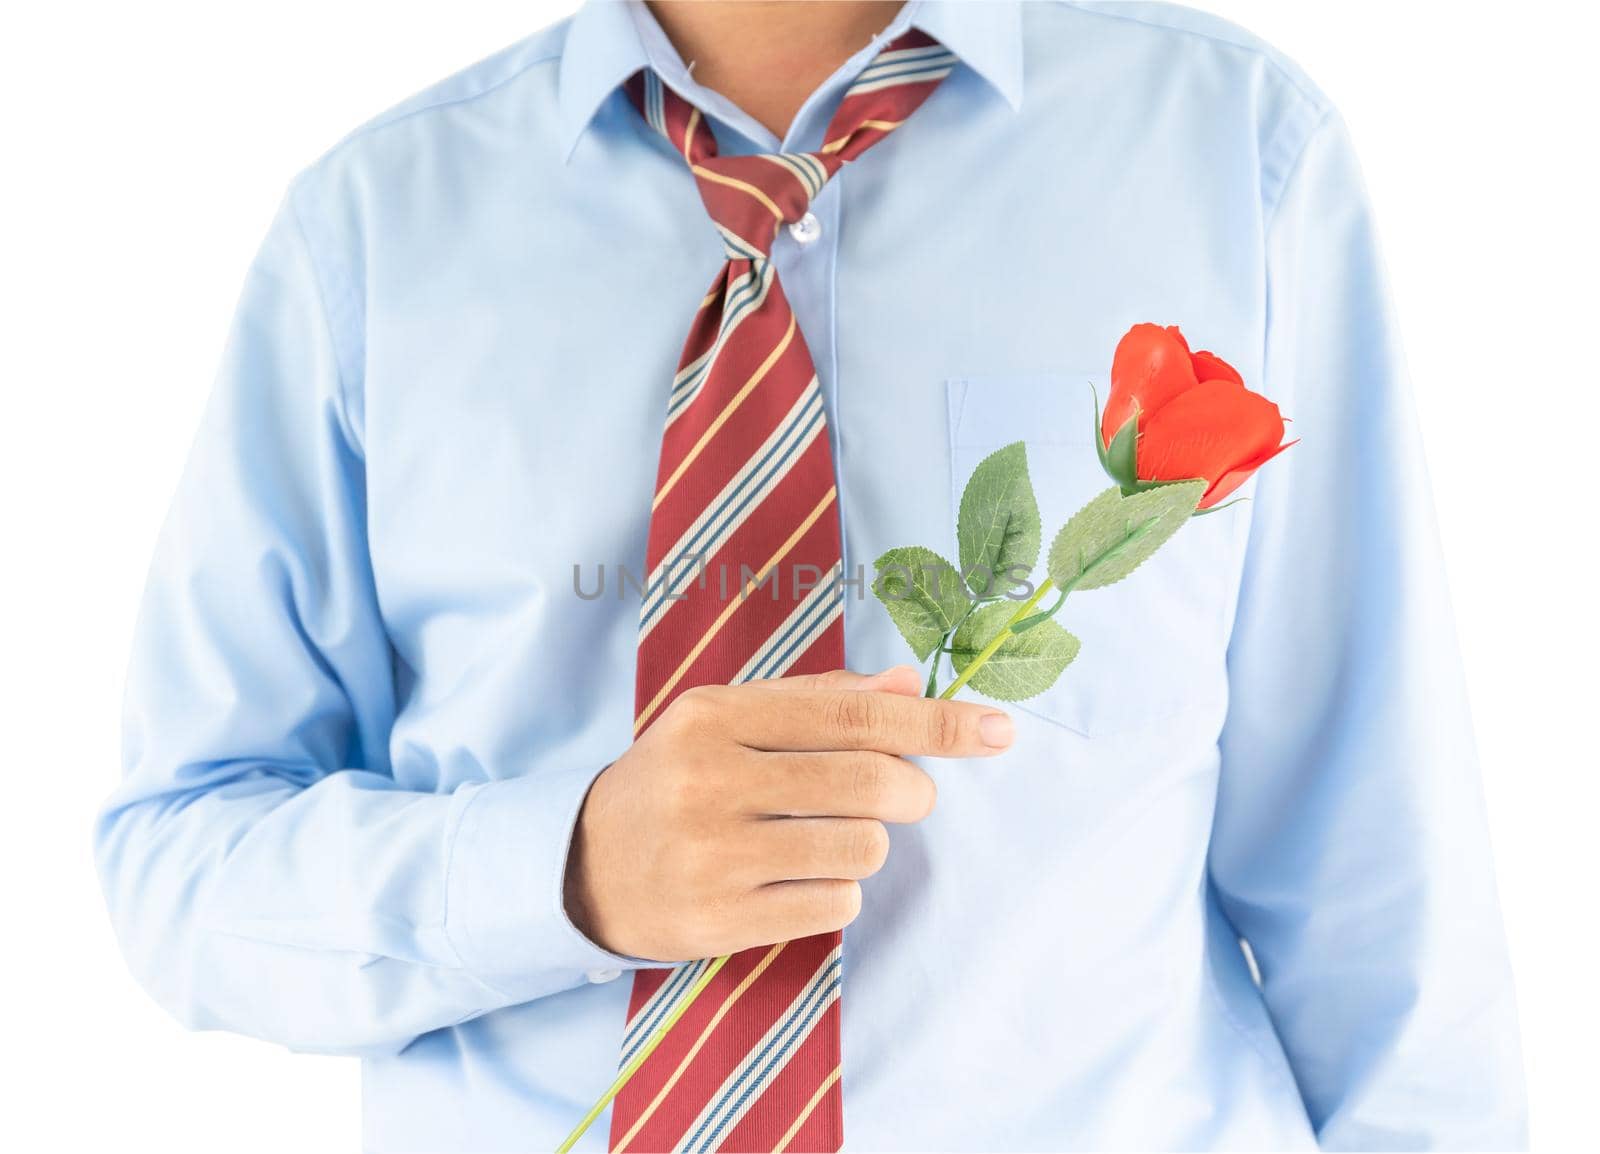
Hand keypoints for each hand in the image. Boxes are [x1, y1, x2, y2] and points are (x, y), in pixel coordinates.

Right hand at [564, 666, 1013, 960]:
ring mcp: (712, 855)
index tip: (997, 731)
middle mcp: (709, 780)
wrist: (582, 866)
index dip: (935, 724)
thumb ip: (817, 698)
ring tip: (830, 838)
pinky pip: (834, 904)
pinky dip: (838, 891)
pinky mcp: (718, 920)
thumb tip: (908, 683)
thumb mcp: (725, 720)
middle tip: (907, 796)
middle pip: (869, 782)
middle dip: (912, 791)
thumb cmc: (674, 780)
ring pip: (861, 848)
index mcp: (714, 715)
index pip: (852, 715)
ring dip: (869, 845)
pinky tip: (796, 879)